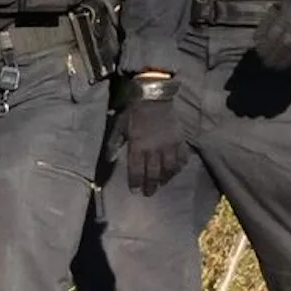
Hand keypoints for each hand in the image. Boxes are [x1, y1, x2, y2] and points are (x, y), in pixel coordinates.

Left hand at [111, 74, 189, 194]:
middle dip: (150, 186)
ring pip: (169, 169)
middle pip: (153, 174)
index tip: (136, 191)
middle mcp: (154, 149)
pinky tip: (175, 170)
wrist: (154, 97)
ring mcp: (169, 146)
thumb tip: (109, 160)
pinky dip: (179, 167)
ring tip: (161, 184)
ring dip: (165, 179)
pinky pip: (181, 158)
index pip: (136, 171)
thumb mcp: (119, 126)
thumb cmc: (134, 112)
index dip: (136, 183)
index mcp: (138, 147)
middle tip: (149, 193)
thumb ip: (114, 144)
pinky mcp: (179, 141)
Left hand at [253, 0, 290, 72]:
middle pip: (282, 47)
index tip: (259, 52)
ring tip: (276, 67)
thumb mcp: (284, 4)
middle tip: (266, 63)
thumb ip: (272, 20)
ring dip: (283, 64)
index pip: (272, 35)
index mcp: (288, 14)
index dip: (264, 46)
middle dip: (272, 58)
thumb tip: (259, 38)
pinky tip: (290, 67)